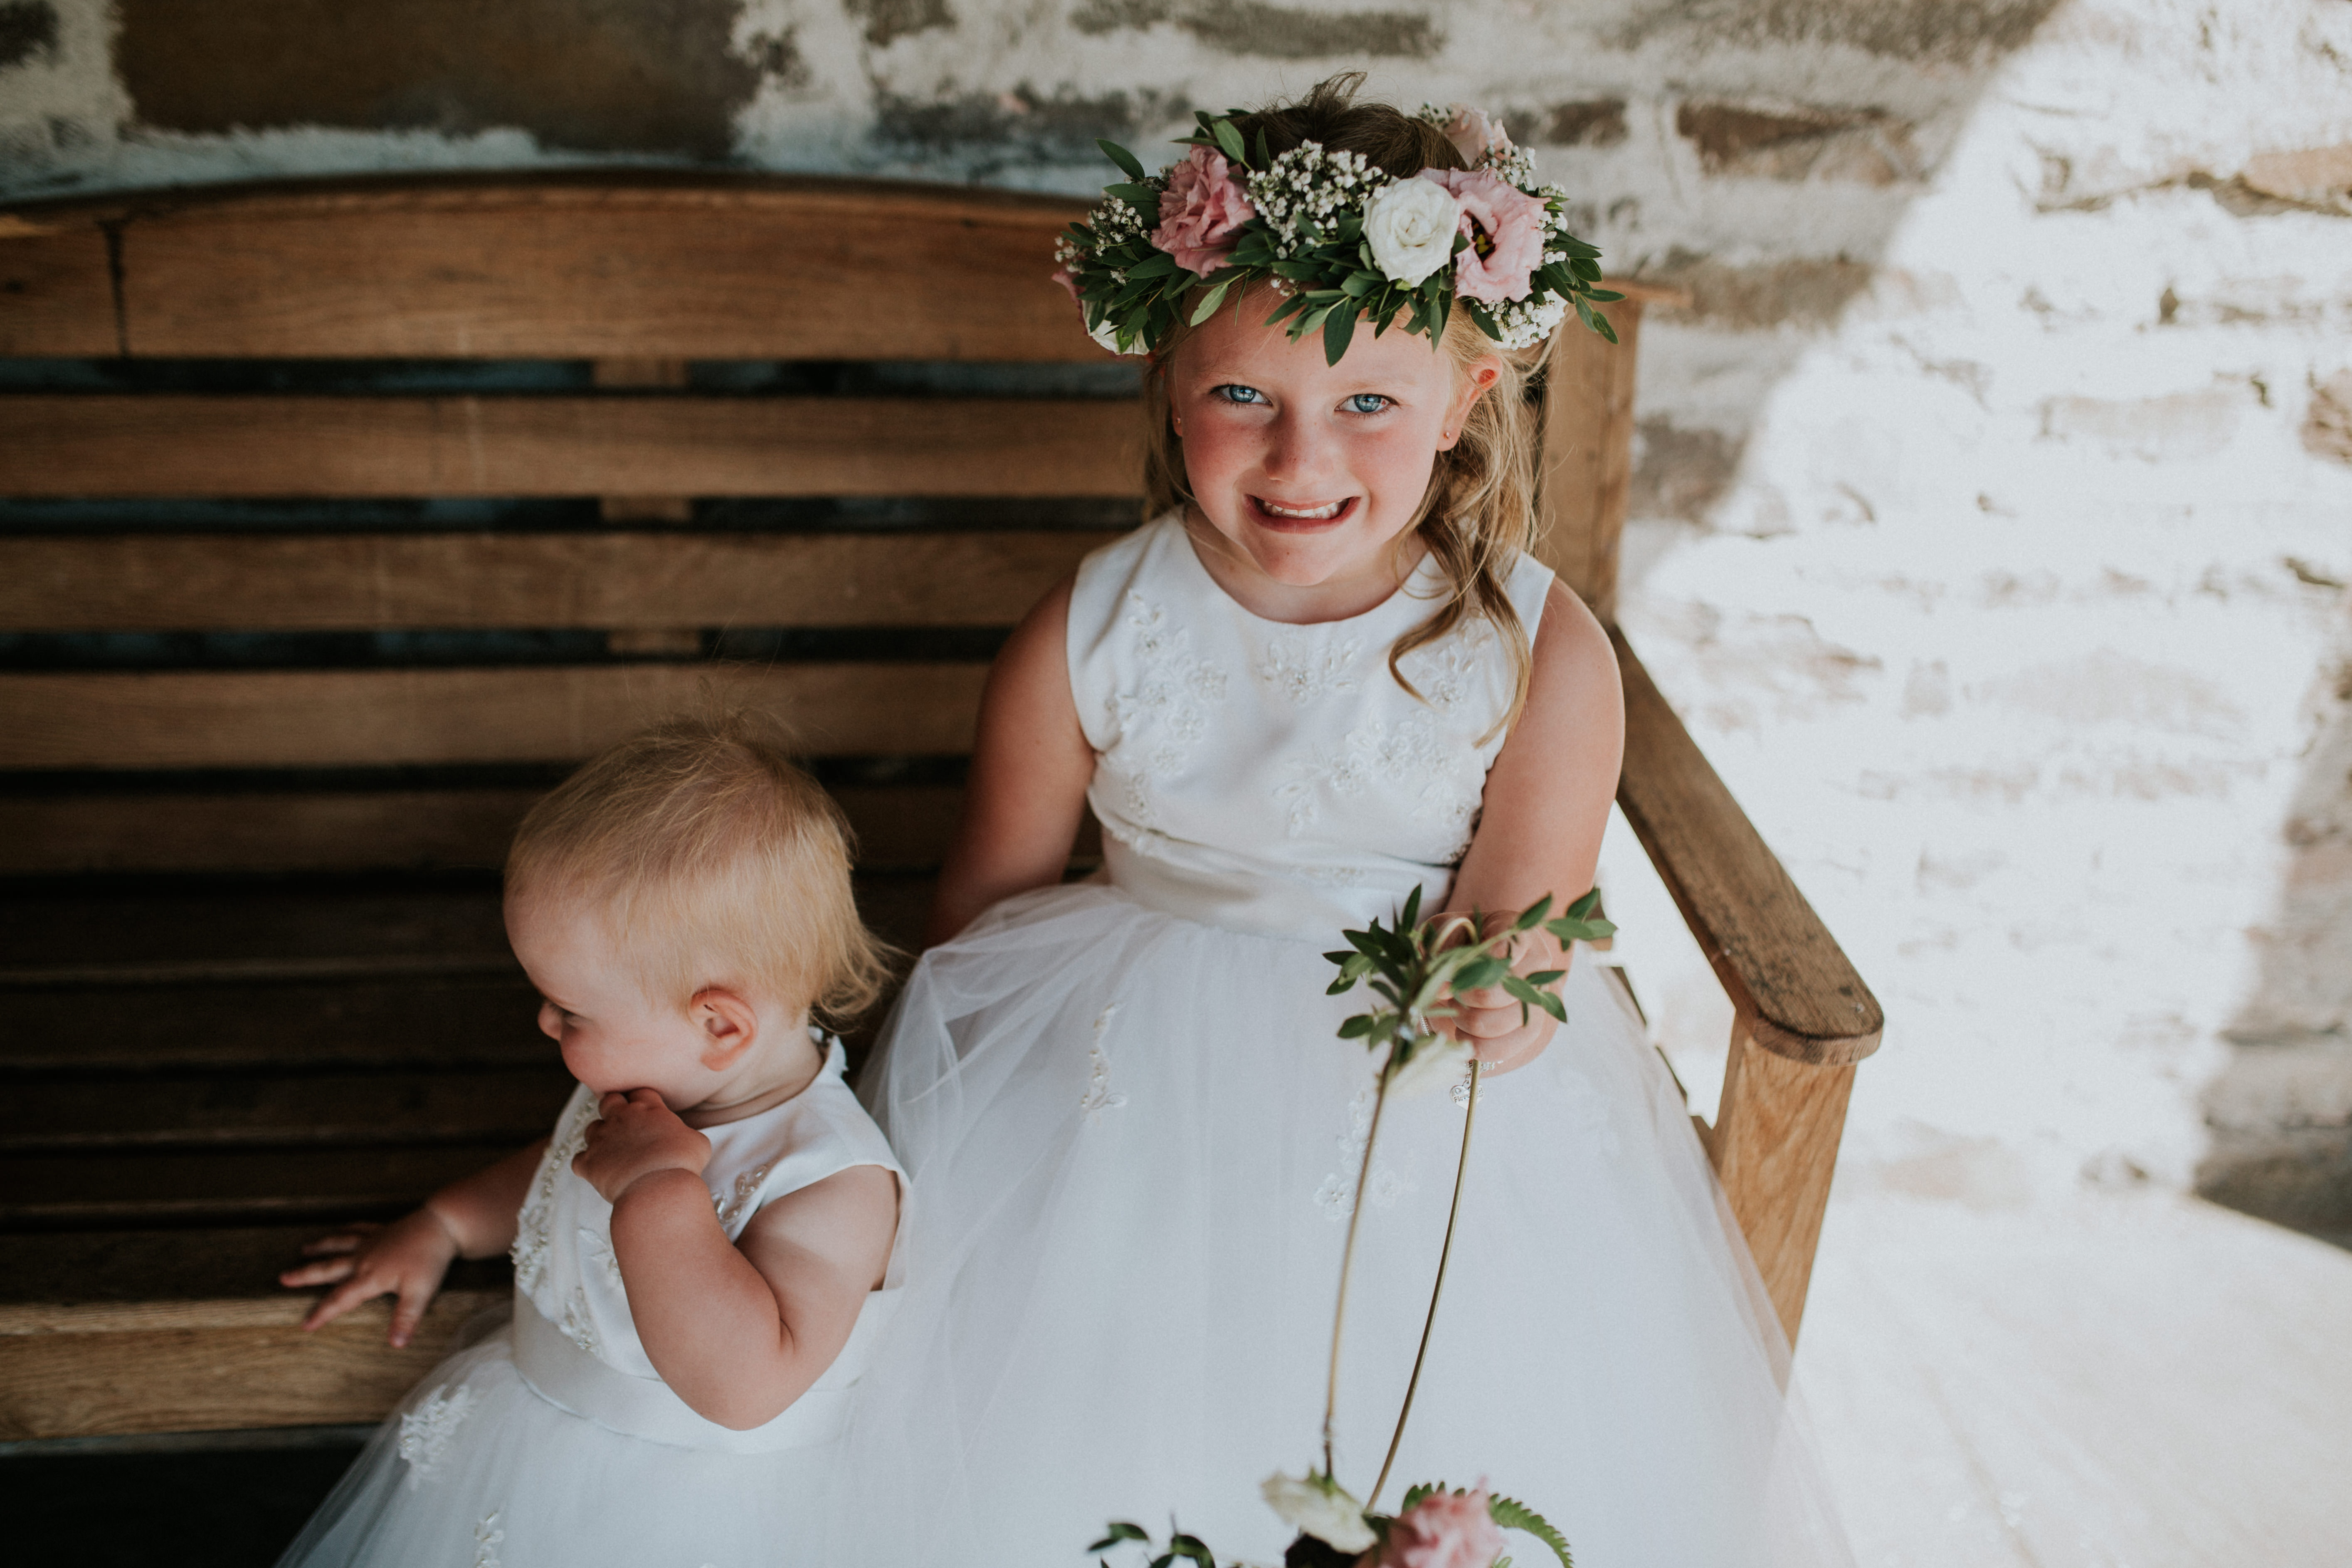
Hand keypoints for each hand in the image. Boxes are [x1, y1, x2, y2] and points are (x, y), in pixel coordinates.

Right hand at [281, 1208, 459, 1346]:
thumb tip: (396, 1344)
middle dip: (306, 1275)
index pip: (340, 1299)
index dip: (322, 1313)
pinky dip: (346, 1230)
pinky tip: (340, 1230)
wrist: (442, 1225)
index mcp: (370, 1276)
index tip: (305, 1325)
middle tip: (283, 1277)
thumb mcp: (420, 1293)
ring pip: (339, 1244)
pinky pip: (358, 1228)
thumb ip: (406, 1319)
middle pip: (329, 1268)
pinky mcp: (383, 1229)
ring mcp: (372, 1241)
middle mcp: (364, 1257)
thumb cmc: (431, 1259)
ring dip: (321, 1247)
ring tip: (303, 1249)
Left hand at [572, 1089, 710, 1205]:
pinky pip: (578, 1160)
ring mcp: (601, 1139)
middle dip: (614, 1108)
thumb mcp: (697, 1141)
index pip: (640, 1091)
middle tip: (625, 1125)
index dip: (642, 1100)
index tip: (648, 1113)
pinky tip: (599, 1173)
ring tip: (613, 1152)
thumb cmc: (683, 1164)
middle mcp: (621, 1118)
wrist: (658, 1189)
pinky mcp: (588, 1163)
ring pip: (591, 1129)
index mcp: (648, 1108)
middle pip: (609, 1100)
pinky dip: (587, 1165)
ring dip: (600, 1137)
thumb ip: (685, 1133)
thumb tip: (683, 1138)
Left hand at [1437, 921, 1567, 1074]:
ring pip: (1498, 1024)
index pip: (1507, 947)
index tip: (1453, 973)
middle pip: (1496, 993)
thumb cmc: (1466, 944)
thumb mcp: (1450, 931)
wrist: (1487, 969)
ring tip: (1457, 1014)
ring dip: (1467, 1023)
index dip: (1476, 964)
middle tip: (1451, 995)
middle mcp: (1537, 968)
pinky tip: (1465, 1037)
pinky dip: (1478, 1048)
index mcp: (1520, 935)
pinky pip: (1504, 1048)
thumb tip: (1441, 986)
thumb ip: (1443, 944)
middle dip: (1463, 999)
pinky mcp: (1532, 1031)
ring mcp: (1538, 1001)